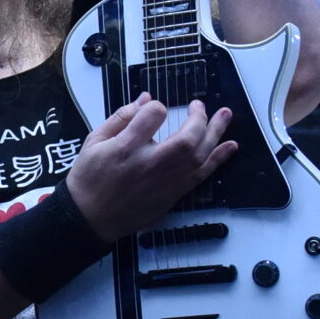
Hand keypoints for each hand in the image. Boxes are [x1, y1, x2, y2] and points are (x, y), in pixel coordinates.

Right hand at [65, 94, 235, 242]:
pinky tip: (230, 145)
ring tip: (225, 114)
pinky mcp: (172, 195)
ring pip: (198, 156)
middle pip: (185, 139)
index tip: (152, 109)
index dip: (156, 107)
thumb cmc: (89, 179)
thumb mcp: (93, 142)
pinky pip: (201, 175)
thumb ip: (121, 118)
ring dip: (215, 133)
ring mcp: (164, 183)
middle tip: (198, 105)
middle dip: (197, 118)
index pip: (152, 116)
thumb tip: (145, 99)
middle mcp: (148, 166)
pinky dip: (218, 159)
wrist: (89, 218)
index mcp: (125, 149)